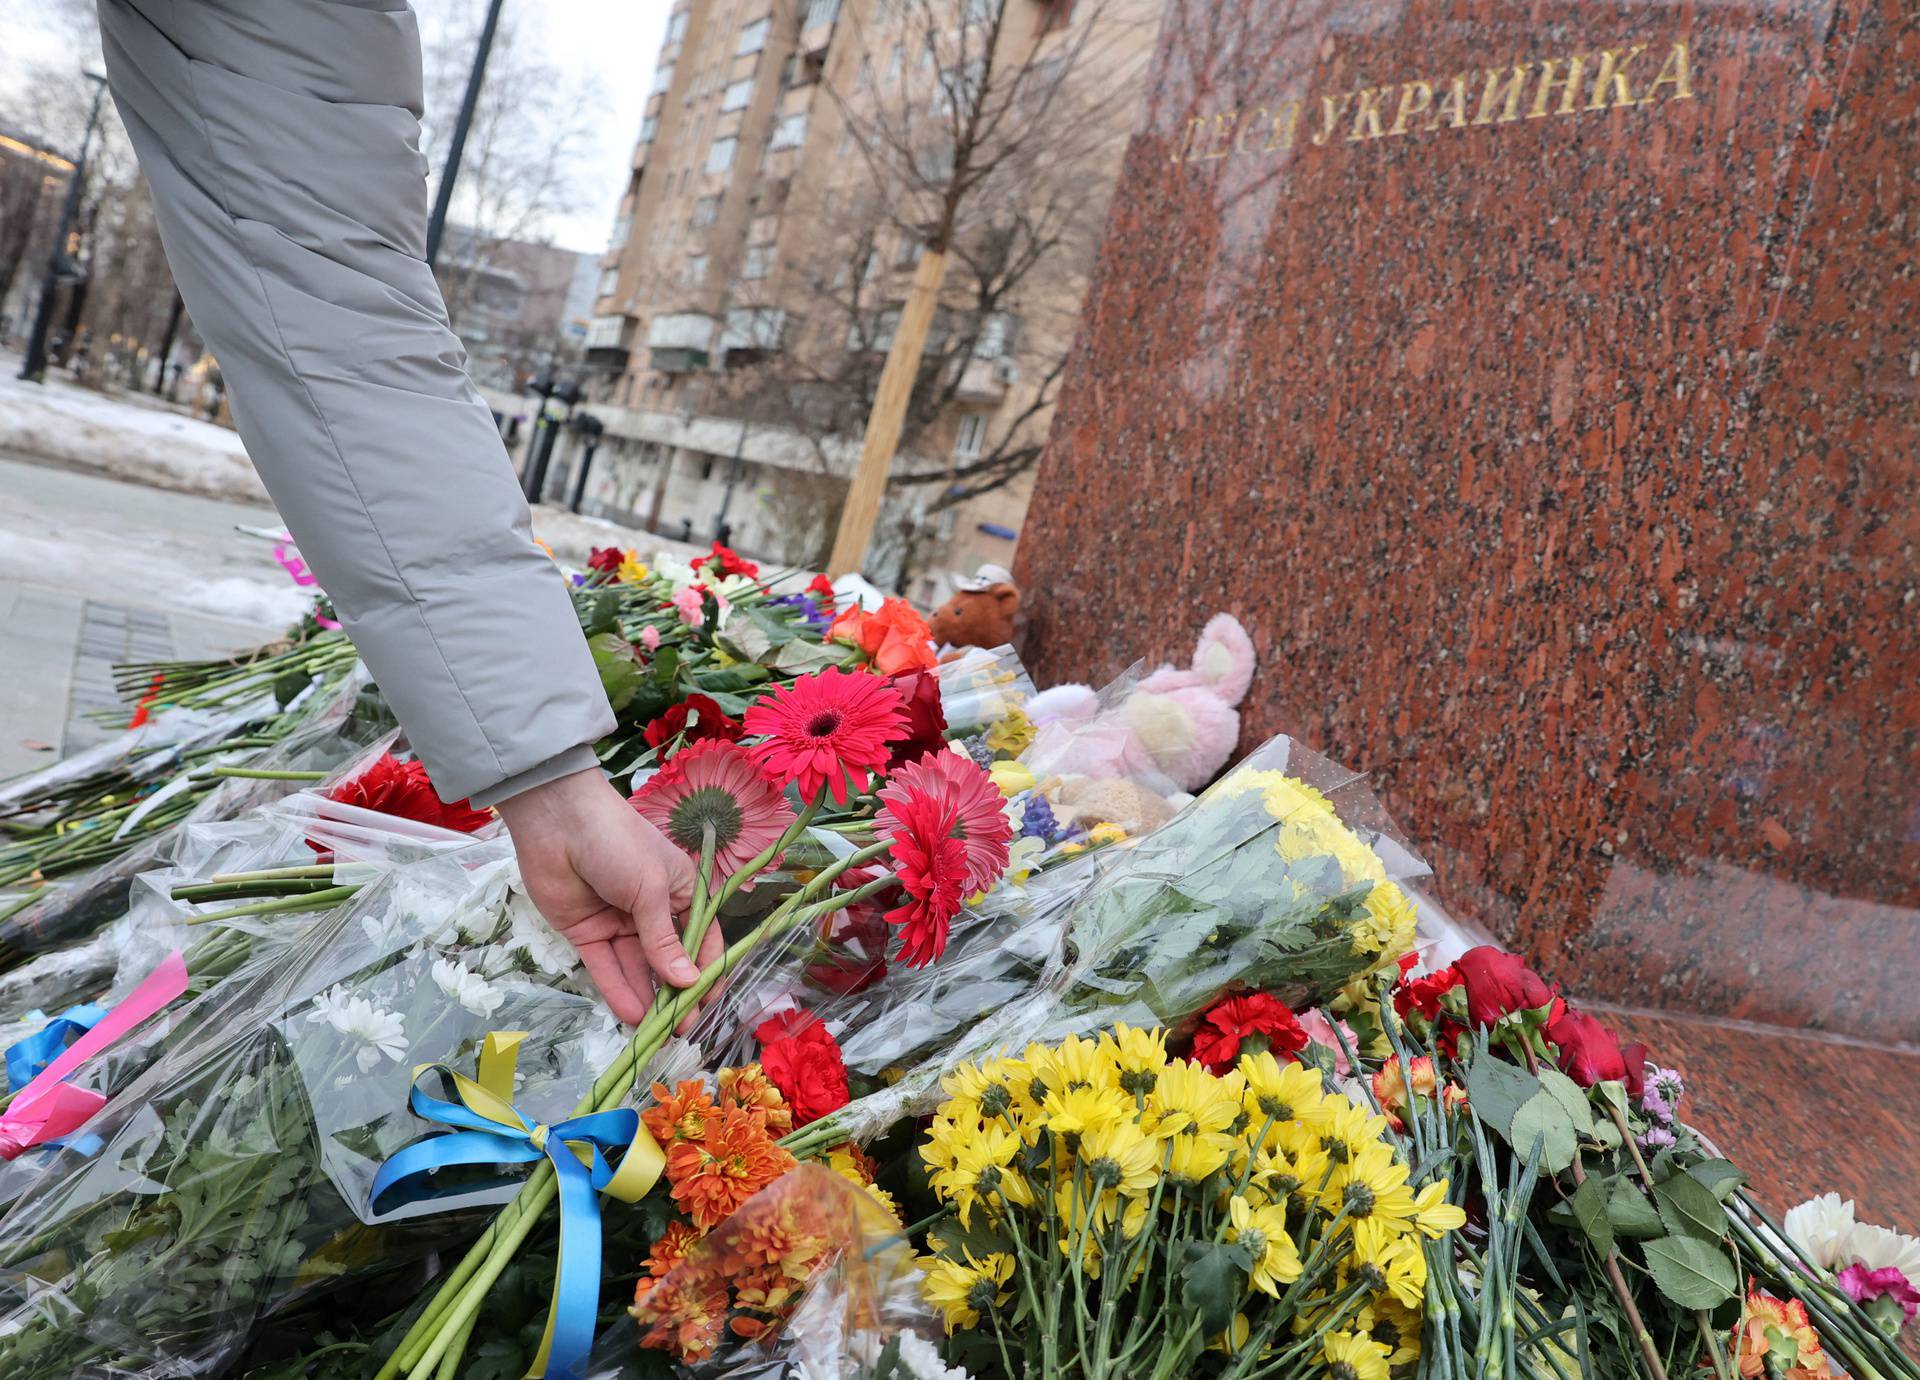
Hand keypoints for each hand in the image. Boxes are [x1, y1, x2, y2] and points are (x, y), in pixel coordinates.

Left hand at [495, 767, 714, 1025]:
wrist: (558, 822)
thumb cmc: (619, 843)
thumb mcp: (652, 890)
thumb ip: (664, 940)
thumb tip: (687, 984)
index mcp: (681, 892)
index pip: (701, 939)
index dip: (705, 971)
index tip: (709, 1005)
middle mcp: (653, 911)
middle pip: (668, 960)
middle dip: (676, 994)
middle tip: (682, 1030)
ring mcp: (619, 923)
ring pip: (637, 969)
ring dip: (648, 998)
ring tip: (658, 1032)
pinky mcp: (587, 934)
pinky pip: (607, 968)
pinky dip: (619, 991)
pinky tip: (632, 1015)